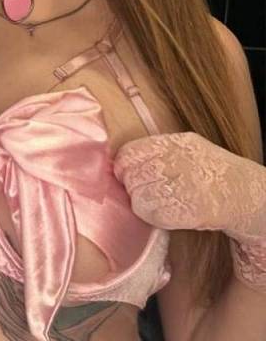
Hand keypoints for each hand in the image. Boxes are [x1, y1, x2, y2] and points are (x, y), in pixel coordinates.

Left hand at [113, 131, 265, 240]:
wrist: (239, 193)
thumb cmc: (207, 169)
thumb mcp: (185, 146)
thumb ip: (154, 150)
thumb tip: (120, 162)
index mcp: (174, 144)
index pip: (130, 153)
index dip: (123, 165)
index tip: (124, 172)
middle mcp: (176, 163)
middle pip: (132, 176)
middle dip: (132, 184)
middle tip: (143, 188)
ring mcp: (180, 188)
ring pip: (138, 197)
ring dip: (141, 201)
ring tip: (157, 199)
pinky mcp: (182, 212)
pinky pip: (150, 214)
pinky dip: (151, 215)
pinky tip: (164, 211)